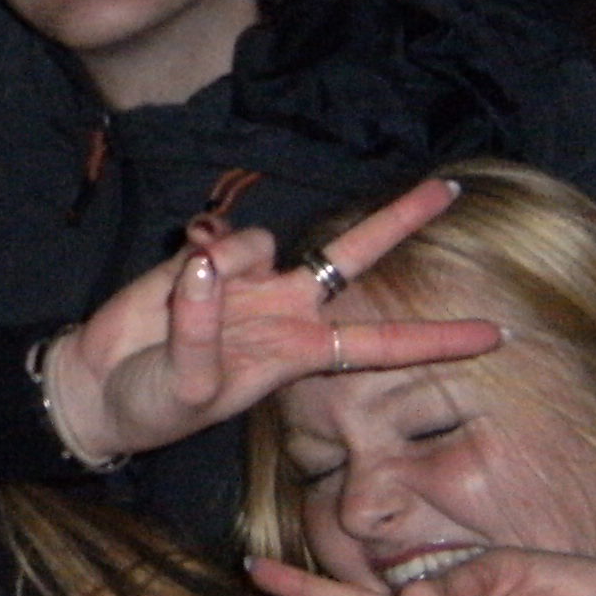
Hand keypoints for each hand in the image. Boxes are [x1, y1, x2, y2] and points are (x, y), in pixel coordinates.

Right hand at [39, 177, 500, 461]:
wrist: (100, 385)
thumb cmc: (156, 405)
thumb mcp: (188, 387)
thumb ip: (201, 328)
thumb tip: (210, 265)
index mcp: (298, 355)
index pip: (379, 345)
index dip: (435, 339)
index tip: (496, 335)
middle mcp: (285, 311)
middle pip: (354, 257)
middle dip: (400, 222)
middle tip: (451, 190)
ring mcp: (248, 282)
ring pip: (267, 242)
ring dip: (233, 258)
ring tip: (191, 290)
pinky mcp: (206, 260)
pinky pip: (221, 236)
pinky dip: (201, 249)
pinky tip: (180, 267)